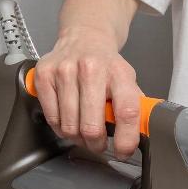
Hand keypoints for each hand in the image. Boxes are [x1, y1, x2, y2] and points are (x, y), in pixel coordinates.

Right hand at [34, 25, 141, 159]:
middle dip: (97, 144)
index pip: (126, 112)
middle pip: (92, 127)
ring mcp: (64, 72)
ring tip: (84, 132)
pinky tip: (69, 121)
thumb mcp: (128, 80)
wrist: (84, 37)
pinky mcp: (44, 76)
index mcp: (118, 73)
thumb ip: (135, 107)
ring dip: (78, 138)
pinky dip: (61, 128)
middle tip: (99, 144)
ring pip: (69, 127)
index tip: (123, 151)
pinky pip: (52, 119)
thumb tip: (143, 135)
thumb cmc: (107, 64)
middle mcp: (90, 69)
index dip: (126, 140)